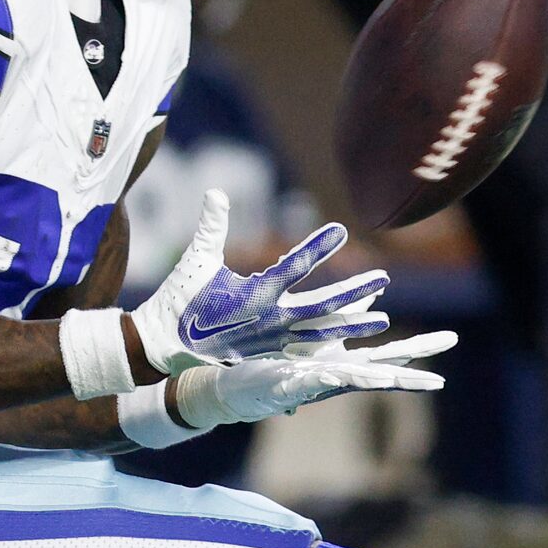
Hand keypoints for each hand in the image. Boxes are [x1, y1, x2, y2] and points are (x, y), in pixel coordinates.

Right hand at [129, 189, 389, 373]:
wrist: (163, 348)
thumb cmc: (180, 300)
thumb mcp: (196, 259)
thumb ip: (211, 226)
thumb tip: (215, 191)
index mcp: (254, 295)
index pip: (294, 266)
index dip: (319, 246)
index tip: (342, 229)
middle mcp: (269, 321)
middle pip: (322, 307)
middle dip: (355, 293)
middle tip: (384, 278)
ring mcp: (272, 342)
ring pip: (323, 334)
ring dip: (353, 325)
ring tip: (382, 318)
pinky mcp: (269, 356)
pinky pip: (309, 351)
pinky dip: (332, 345)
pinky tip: (351, 341)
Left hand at [170, 332, 456, 428]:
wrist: (232, 383)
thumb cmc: (277, 360)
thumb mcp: (319, 327)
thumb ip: (350, 310)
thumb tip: (380, 291)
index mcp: (342, 362)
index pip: (387, 354)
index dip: (418, 347)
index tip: (449, 342)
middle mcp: (331, 377)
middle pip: (377, 372)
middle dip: (408, 375)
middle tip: (440, 380)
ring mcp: (309, 384)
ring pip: (346, 381)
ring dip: (369, 380)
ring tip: (392, 379)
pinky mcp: (282, 386)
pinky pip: (304, 384)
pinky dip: (320, 381)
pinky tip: (333, 375)